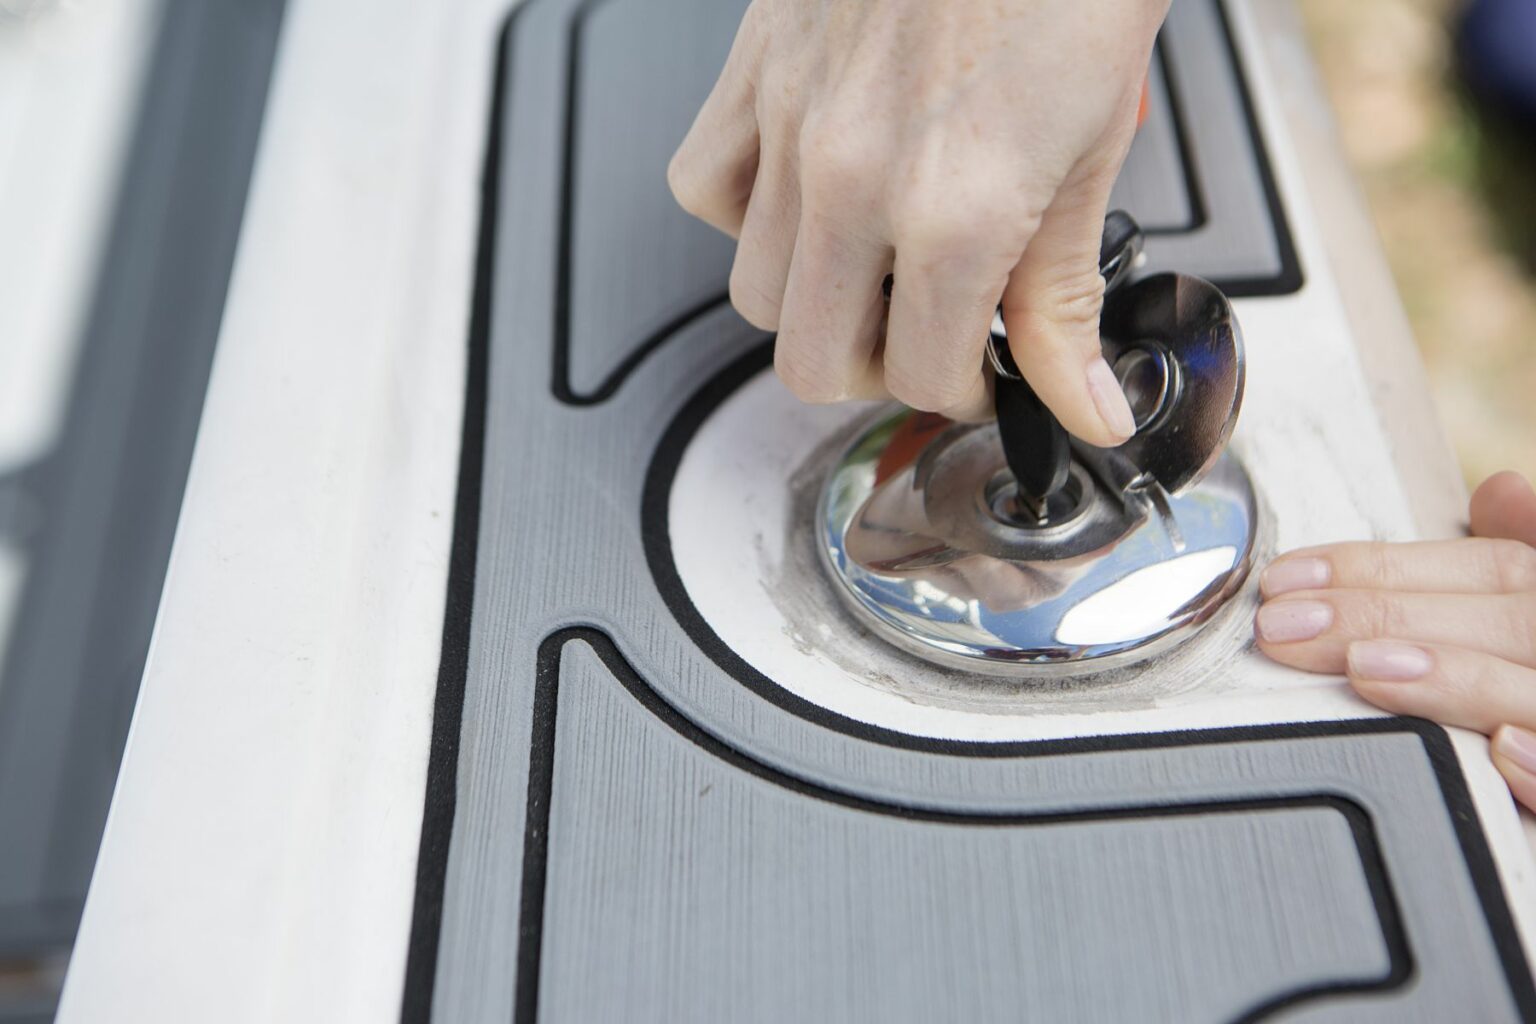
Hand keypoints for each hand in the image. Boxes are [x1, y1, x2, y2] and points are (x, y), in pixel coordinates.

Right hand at [668, 0, 1163, 439]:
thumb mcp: (1093, 148)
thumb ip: (1063, 298)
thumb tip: (1081, 402)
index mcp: (955, 207)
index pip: (917, 374)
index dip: (960, 390)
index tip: (984, 369)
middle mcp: (854, 177)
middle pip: (812, 360)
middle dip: (876, 368)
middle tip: (928, 332)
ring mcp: (791, 124)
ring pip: (754, 292)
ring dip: (814, 303)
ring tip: (874, 267)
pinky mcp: (754, 72)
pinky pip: (704, 187)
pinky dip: (747, 216)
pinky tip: (808, 196)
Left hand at [1256, 472, 1535, 808]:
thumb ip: (1534, 555)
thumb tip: (1501, 491)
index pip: (1494, 568)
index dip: (1386, 566)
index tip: (1288, 578)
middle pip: (1508, 620)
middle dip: (1387, 614)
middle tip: (1286, 625)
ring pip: (1535, 696)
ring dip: (1460, 678)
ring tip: (1368, 667)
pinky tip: (1503, 751)